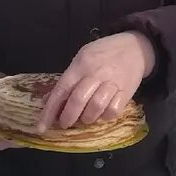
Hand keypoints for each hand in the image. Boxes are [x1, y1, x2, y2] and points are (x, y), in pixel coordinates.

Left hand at [39, 32, 155, 130]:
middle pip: (78, 100)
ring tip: (85, 118)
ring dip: (87, 118)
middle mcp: (95, 73)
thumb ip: (67, 79)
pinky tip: (102, 115)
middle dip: (68, 117)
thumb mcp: (82, 59)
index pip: (61, 90)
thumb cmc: (104, 53)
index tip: (41, 127)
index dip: (50, 111)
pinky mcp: (126, 92)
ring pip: (96, 107)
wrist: (135, 47)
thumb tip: (48, 101)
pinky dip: (105, 117)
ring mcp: (112, 82)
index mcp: (81, 65)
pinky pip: (114, 110)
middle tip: (65, 123)